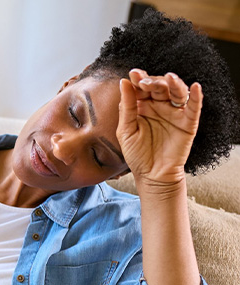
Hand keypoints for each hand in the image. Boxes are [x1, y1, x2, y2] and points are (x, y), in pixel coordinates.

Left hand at [116, 69, 202, 189]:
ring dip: (174, 84)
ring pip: (177, 92)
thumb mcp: (126, 130)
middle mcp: (159, 106)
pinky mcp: (187, 122)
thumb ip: (126, 107)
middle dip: (153, 81)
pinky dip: (196, 97)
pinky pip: (193, 107)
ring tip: (169, 78)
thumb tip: (123, 82)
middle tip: (145, 82)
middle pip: (160, 86)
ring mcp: (174, 113)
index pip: (142, 88)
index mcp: (142, 106)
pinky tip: (195, 87)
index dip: (139, 79)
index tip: (133, 74)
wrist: (151, 175)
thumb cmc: (136, 154)